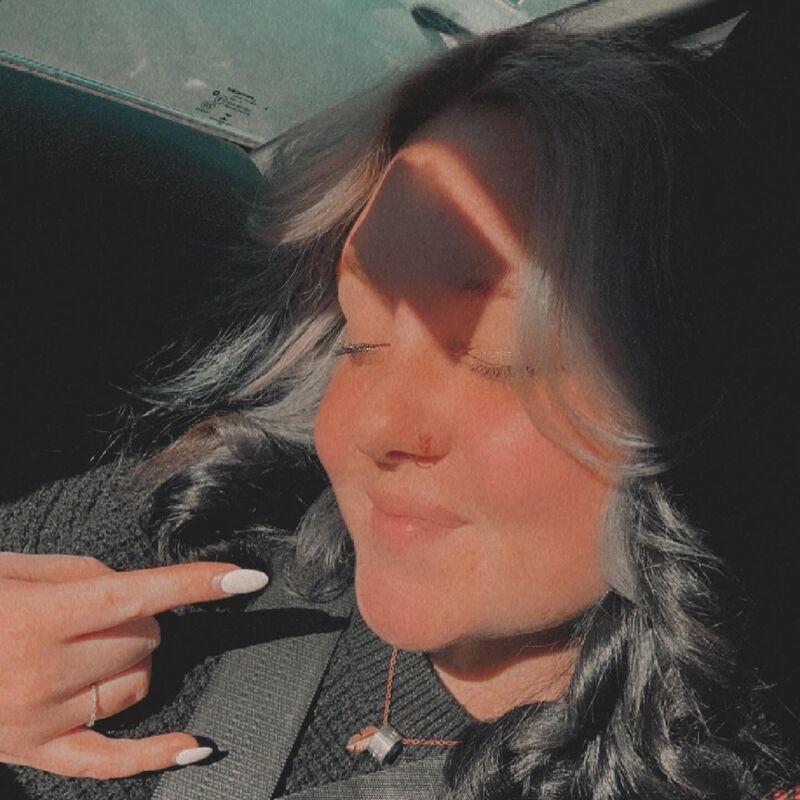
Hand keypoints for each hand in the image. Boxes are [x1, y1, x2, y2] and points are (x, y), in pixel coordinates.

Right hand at [0, 552, 267, 778]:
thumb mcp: (13, 569)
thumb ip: (81, 574)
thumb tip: (134, 591)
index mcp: (41, 617)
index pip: (141, 594)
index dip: (199, 582)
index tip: (246, 577)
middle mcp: (44, 671)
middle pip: (145, 638)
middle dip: (141, 617)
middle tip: (103, 609)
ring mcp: (40, 719)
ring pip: (139, 683)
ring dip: (135, 658)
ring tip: (94, 646)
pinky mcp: (34, 752)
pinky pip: (108, 762)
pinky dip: (155, 753)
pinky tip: (195, 747)